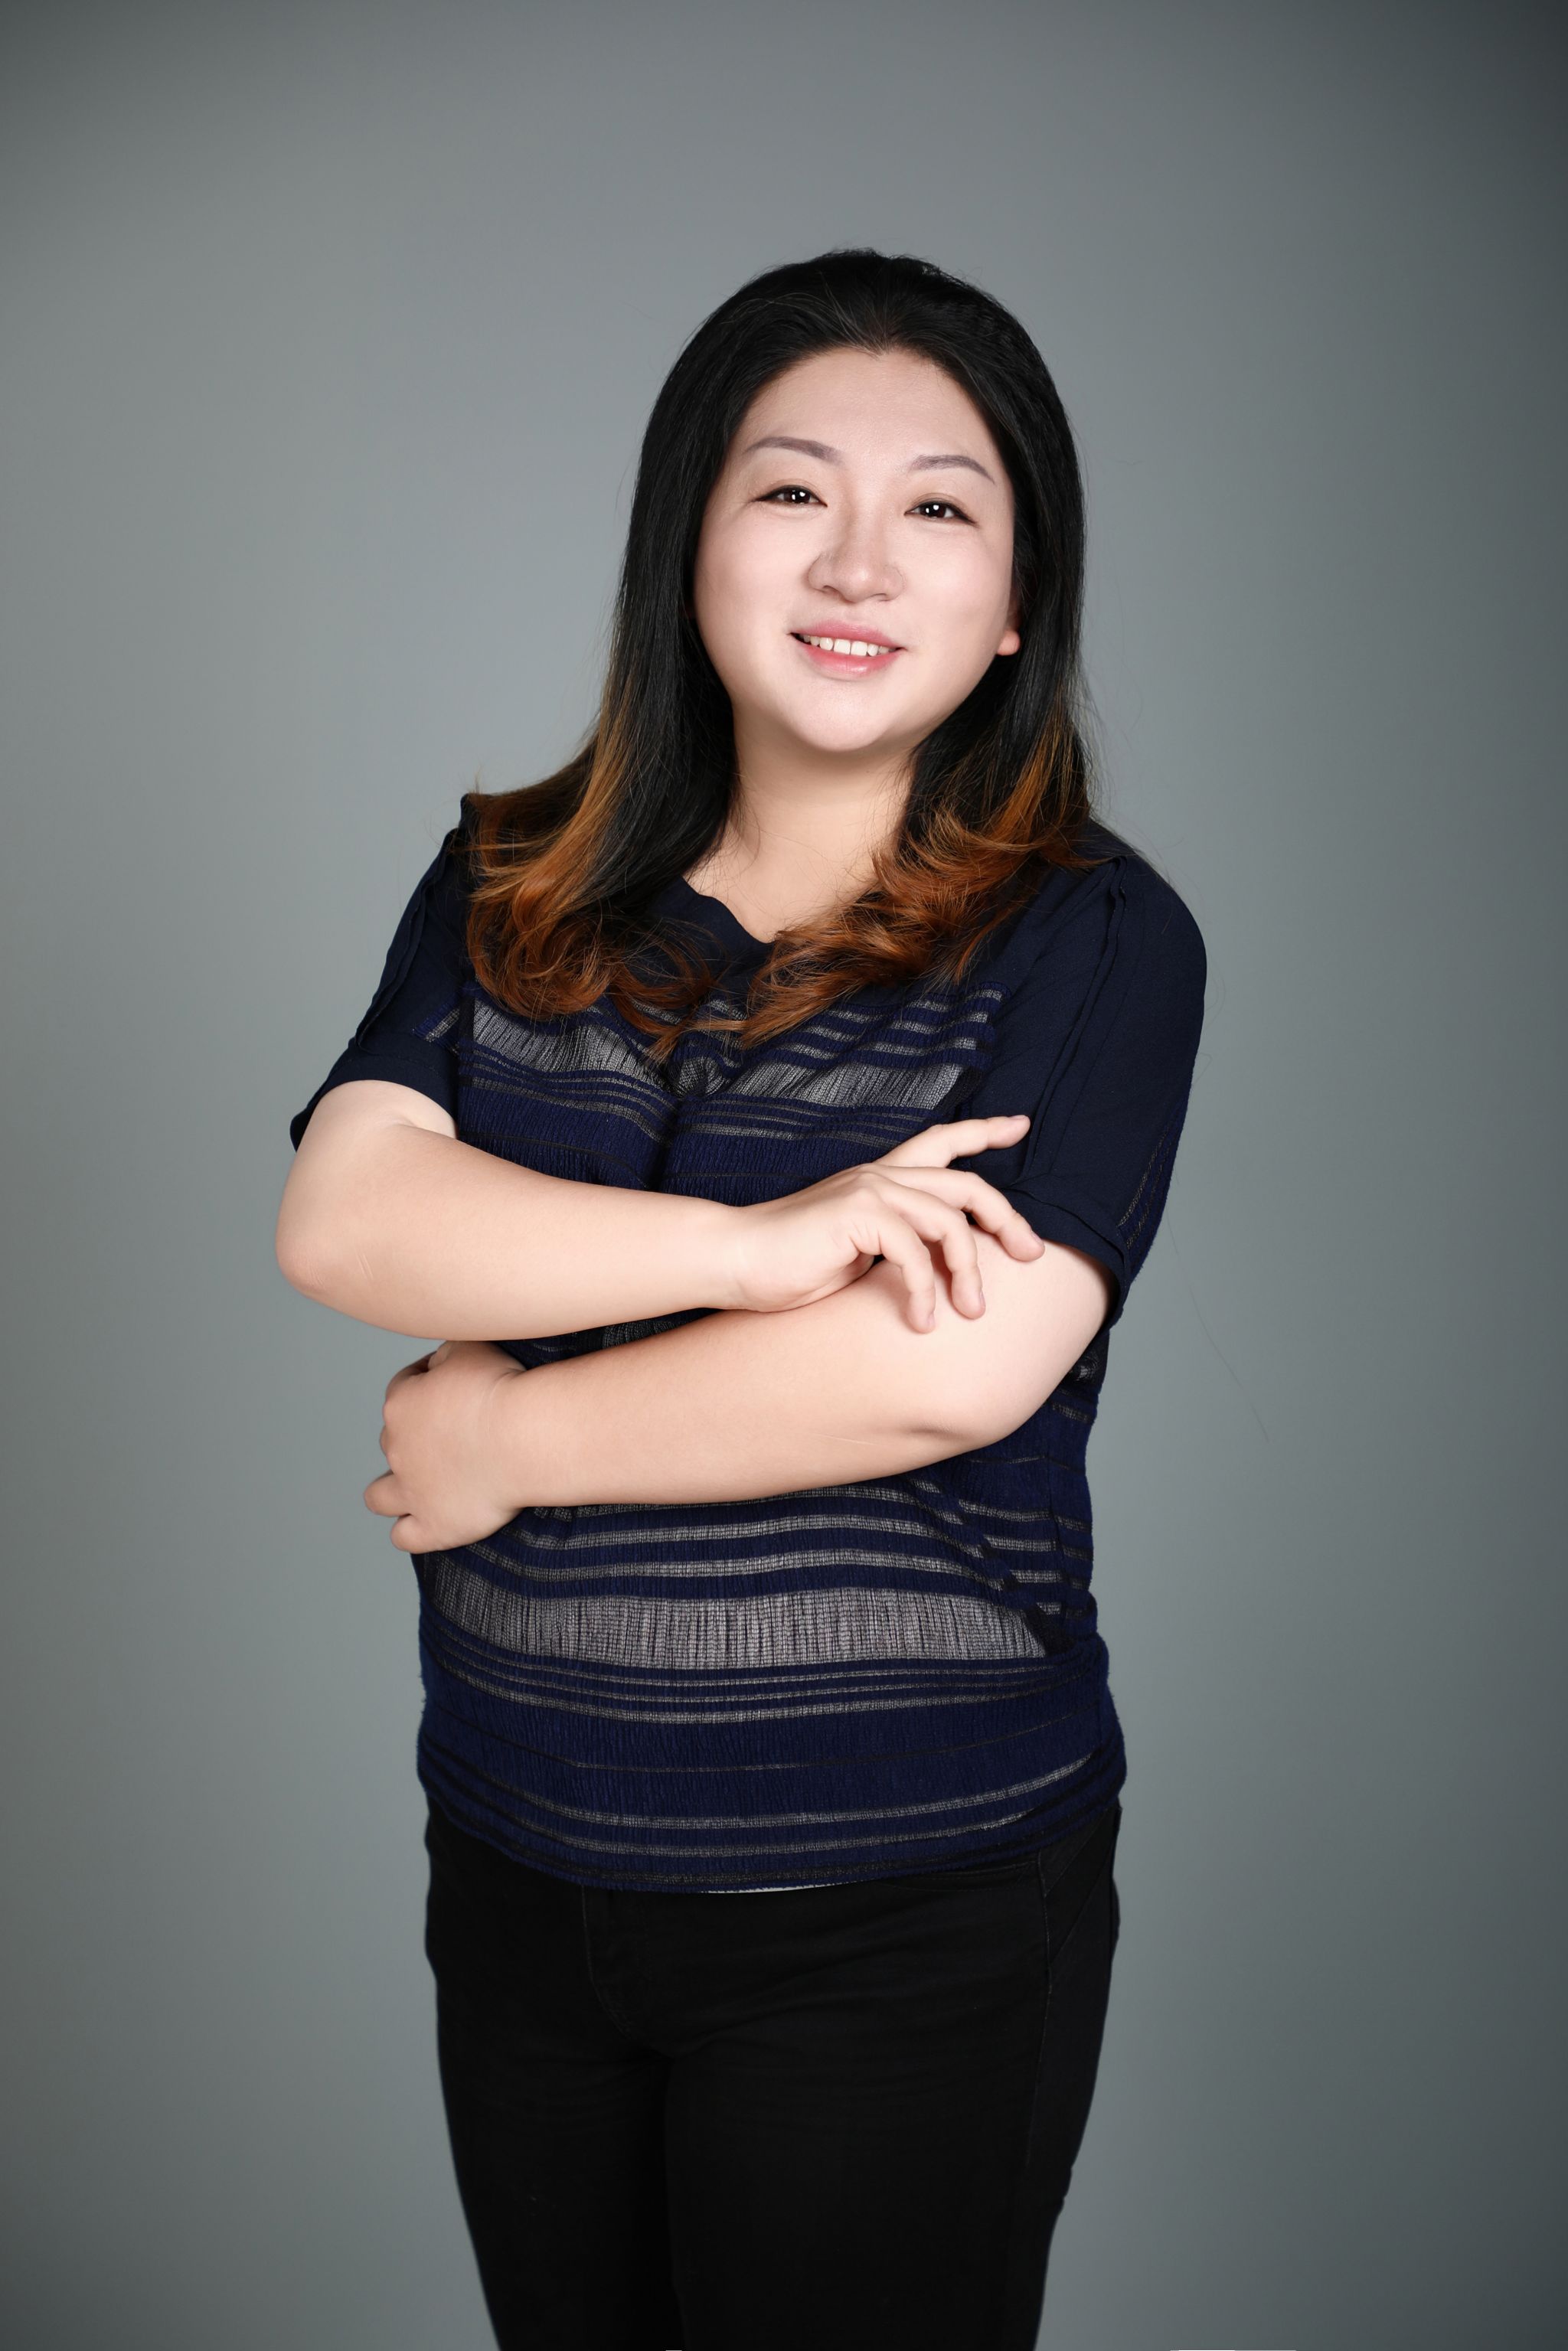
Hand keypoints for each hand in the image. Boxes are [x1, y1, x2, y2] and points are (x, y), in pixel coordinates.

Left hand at [363, 1339, 528, 1552]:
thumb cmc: (501, 1388)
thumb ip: (445, 1353)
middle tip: (457, 1434)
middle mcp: (397, 1447)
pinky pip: (404, 1536)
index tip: (457, 1386)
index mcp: (401, 1403)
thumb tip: (438, 1364)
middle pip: (394, 1439)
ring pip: (379, 1496)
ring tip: (419, 1487)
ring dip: (392, 1491)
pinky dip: (410, 1531)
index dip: (427, 1383)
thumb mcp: (469, 1348)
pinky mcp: (434, 1524)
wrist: (522, 1436)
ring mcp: (412, 1491)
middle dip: (416, 1437)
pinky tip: (426, 1522)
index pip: (404, 1387)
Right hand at [726, 1114, 1044, 1331]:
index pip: (941, 1142)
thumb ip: (898, 1247)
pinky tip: (922, 1321)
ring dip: (969, 1273)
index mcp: (881, 1179)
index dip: (984, 1132)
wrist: (736, 1261)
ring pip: (950, 1223)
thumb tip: (942, 1268)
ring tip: (972, 1312)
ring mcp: (869, 1190)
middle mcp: (881, 1176)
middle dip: (1008, 1219)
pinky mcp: (857, 1214)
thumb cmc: (791, 1266)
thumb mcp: (859, 1255)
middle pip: (967, 1185)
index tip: (1021, 1126)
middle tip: (1032, 1254)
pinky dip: (926, 1292)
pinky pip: (914, 1253)